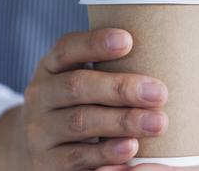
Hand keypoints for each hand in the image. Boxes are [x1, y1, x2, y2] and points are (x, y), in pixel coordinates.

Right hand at [0, 29, 168, 170]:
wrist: (35, 149)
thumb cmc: (76, 106)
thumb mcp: (79, 80)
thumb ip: (107, 68)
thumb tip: (163, 53)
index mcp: (50, 67)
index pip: (67, 48)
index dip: (95, 43)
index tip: (128, 40)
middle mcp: (40, 96)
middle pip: (77, 87)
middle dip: (121, 89)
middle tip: (159, 93)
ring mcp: (40, 130)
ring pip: (80, 122)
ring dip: (122, 122)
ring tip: (157, 122)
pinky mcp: (46, 162)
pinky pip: (78, 157)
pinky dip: (106, 153)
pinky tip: (131, 147)